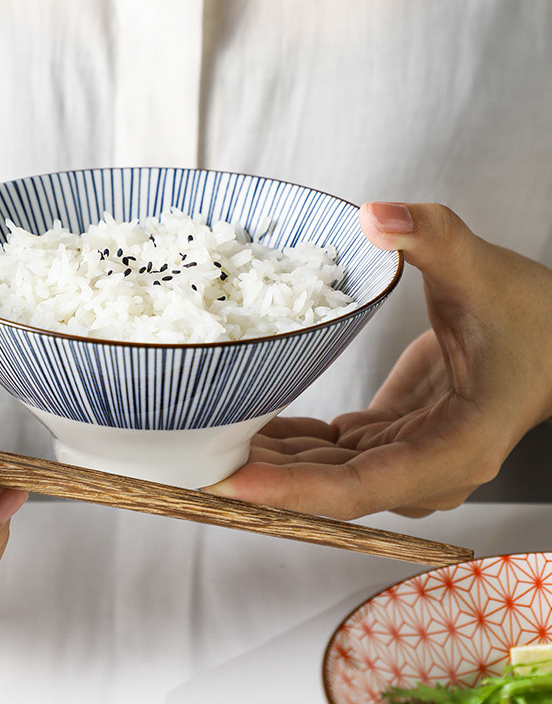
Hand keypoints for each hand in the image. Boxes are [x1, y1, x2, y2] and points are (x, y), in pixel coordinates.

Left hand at [206, 202, 551, 518]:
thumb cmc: (533, 317)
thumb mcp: (484, 272)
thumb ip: (433, 238)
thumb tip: (376, 214)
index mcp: (454, 449)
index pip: (358, 486)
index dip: (289, 489)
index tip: (227, 483)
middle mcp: (427, 471)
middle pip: (328, 489)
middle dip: (259, 478)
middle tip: (186, 467)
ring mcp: (408, 460)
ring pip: (324, 473)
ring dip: (266, 459)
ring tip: (199, 441)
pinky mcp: (392, 439)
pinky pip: (331, 451)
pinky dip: (288, 441)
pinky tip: (245, 422)